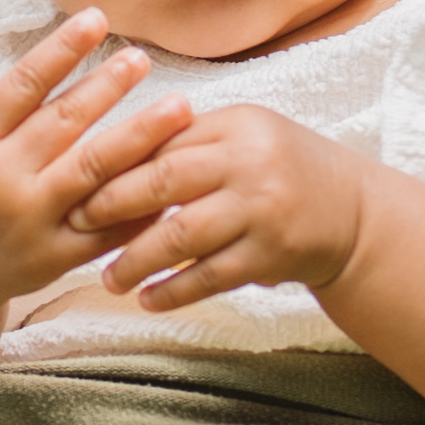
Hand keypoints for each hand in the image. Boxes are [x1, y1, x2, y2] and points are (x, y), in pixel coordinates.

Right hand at [0, 12, 193, 346]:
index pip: (20, 90)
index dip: (58, 52)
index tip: (95, 18)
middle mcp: (1, 184)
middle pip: (63, 128)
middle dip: (106, 90)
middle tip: (143, 57)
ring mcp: (32, 225)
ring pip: (95, 176)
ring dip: (141, 140)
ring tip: (182, 108)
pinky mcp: (58, 258)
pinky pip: (109, 228)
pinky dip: (144, 203)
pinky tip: (179, 172)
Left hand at [84, 100, 387, 315]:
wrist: (352, 213)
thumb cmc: (281, 170)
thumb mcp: (243, 138)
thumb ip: (187, 142)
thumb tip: (110, 156)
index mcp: (236, 125)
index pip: (161, 141)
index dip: (113, 163)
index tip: (73, 180)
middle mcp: (249, 163)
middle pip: (165, 182)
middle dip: (111, 205)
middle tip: (75, 223)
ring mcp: (261, 211)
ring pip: (182, 236)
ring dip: (137, 260)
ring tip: (108, 277)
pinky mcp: (271, 255)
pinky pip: (209, 277)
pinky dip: (173, 291)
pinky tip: (147, 299)